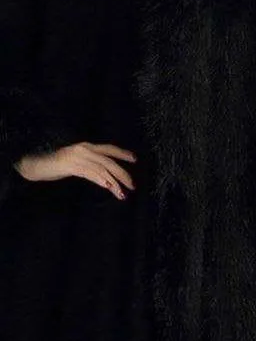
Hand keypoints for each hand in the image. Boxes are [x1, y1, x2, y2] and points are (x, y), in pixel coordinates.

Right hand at [13, 142, 136, 200]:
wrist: (36, 164)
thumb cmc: (57, 165)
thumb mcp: (77, 161)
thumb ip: (90, 163)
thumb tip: (107, 174)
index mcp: (87, 146)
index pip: (109, 148)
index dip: (122, 153)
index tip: (134, 159)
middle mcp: (84, 149)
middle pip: (109, 161)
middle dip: (122, 174)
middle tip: (132, 185)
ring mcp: (78, 157)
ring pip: (102, 170)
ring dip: (114, 183)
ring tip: (122, 193)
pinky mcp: (71, 165)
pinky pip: (91, 174)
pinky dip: (101, 181)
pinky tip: (108, 187)